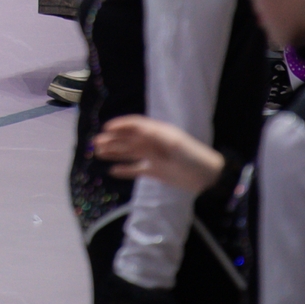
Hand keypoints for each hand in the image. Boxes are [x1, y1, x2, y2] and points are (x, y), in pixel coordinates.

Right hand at [92, 114, 226, 192]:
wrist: (208, 178)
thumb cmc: (192, 156)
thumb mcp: (174, 143)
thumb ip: (153, 135)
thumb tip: (133, 129)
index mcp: (158, 132)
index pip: (135, 125)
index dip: (121, 125)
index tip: (106, 128)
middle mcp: (153, 143)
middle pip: (129, 139)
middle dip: (113, 140)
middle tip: (96, 143)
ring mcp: (153, 157)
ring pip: (129, 153)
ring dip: (115, 152)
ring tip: (99, 153)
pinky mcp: (155, 172)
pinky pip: (136, 169)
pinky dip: (124, 169)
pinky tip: (112, 170)